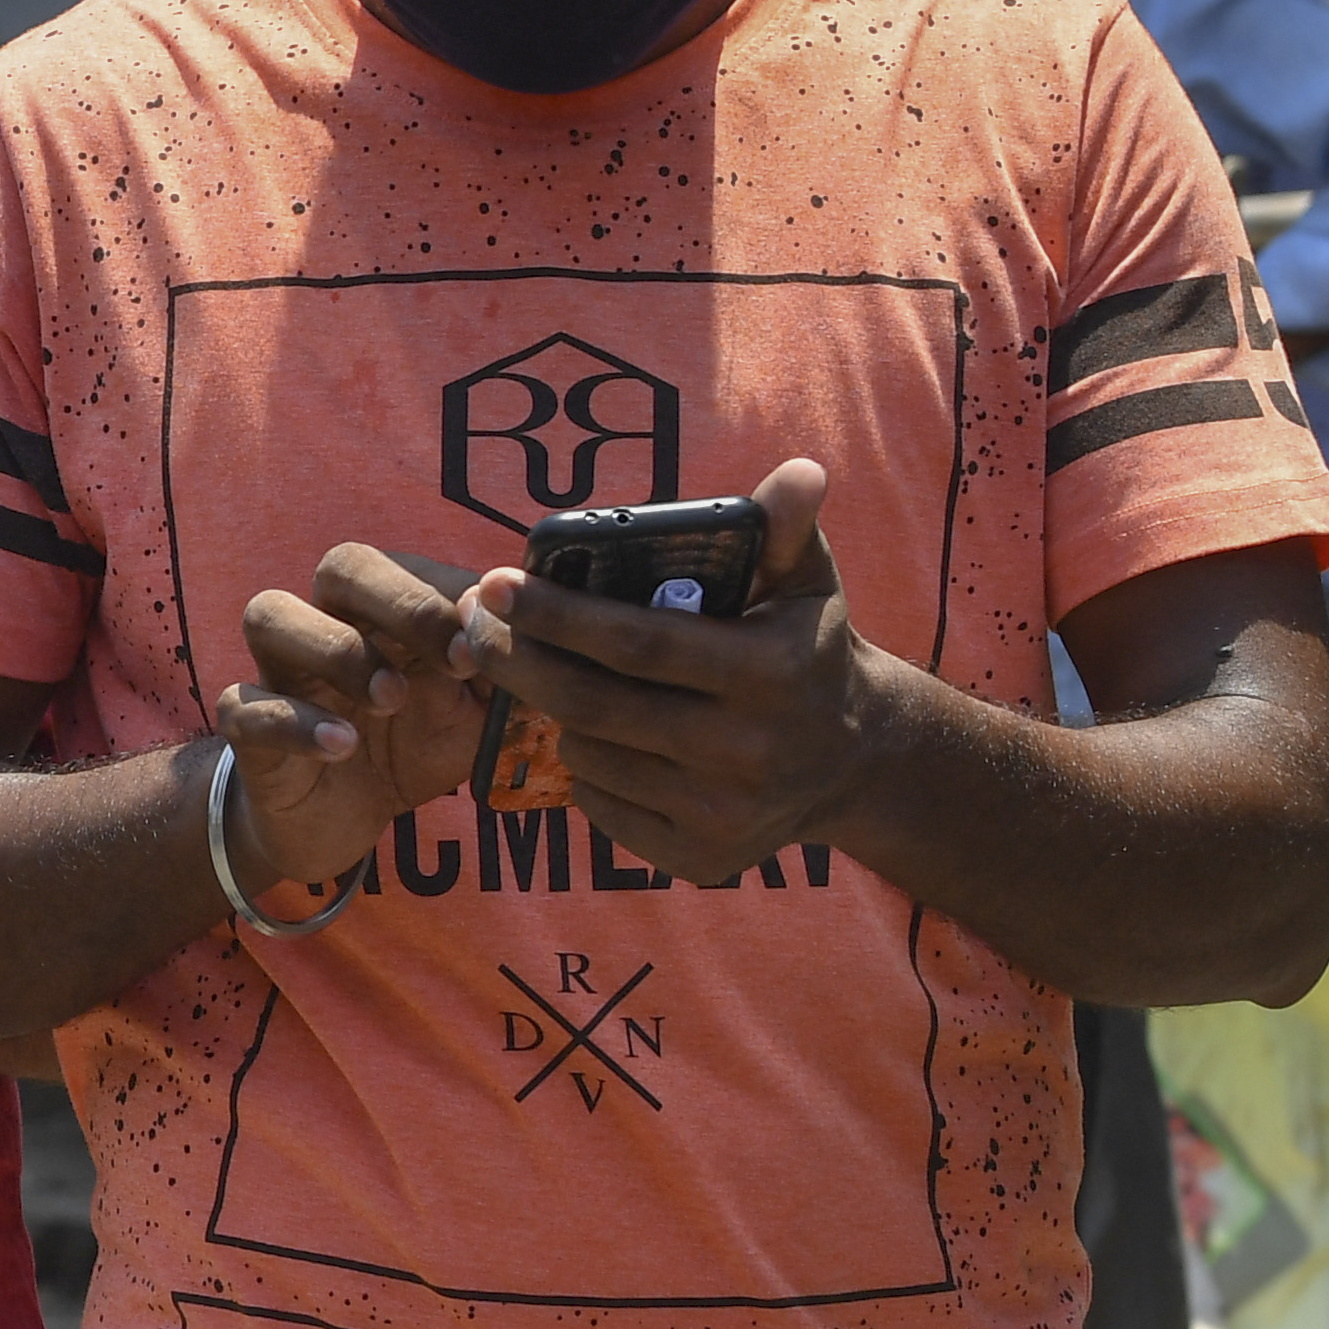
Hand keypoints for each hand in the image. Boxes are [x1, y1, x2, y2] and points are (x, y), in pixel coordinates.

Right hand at [221, 539, 495, 888]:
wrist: (344, 823)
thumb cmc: (412, 749)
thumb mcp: (475, 715)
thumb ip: (502, 671)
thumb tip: (529, 624)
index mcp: (387, 613)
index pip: (412, 564)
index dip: (450, 592)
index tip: (492, 639)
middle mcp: (329, 624)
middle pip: (342, 565)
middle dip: (400, 600)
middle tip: (448, 657)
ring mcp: (281, 672)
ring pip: (270, 613)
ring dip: (338, 648)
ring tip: (391, 698)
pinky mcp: (247, 727)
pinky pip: (244, 704)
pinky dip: (294, 721)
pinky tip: (343, 747)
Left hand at [452, 458, 881, 883]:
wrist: (855, 761)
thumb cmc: (806, 651)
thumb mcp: (805, 586)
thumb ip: (784, 528)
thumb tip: (799, 471)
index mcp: (771, 673)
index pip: (638, 643)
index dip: (557, 615)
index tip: (495, 583)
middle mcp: (749, 751)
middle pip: (593, 704)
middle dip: (517, 660)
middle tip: (472, 623)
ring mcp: (723, 813)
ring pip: (588, 754)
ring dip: (553, 711)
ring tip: (546, 674)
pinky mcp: (699, 857)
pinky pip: (600, 806)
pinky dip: (580, 765)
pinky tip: (590, 733)